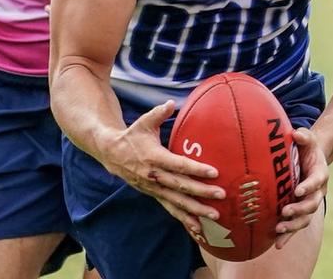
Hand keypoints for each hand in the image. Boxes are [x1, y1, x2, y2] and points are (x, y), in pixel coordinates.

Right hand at [100, 101, 224, 237]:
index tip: (214, 172)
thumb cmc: (132, 136)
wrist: (112, 154)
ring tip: (215, 216)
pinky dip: (184, 219)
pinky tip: (198, 229)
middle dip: (201, 192)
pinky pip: (171, 209)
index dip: (196, 169)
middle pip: (181, 186)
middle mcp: (154, 175)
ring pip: (177, 202)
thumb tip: (172, 103)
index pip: (178, 164)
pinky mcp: (154, 195)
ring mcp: (153, 188)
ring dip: (196, 210)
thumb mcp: (143, 122)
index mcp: (153, 157)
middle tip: (221, 195)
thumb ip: (159, 113)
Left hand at [274, 127, 327, 247]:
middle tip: (285, 212)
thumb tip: (296, 134)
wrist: (310, 157)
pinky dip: (288, 235)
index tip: (298, 190)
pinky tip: (277, 245)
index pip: (316, 182)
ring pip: (305, 218)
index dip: (308, 187)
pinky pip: (296, 225)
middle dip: (299, 210)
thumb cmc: (306, 146)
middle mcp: (317, 191)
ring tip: (279, 230)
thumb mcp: (307, 137)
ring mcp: (309, 202)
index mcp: (319, 174)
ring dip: (293, 226)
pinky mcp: (300, 210)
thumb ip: (303, 136)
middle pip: (311, 204)